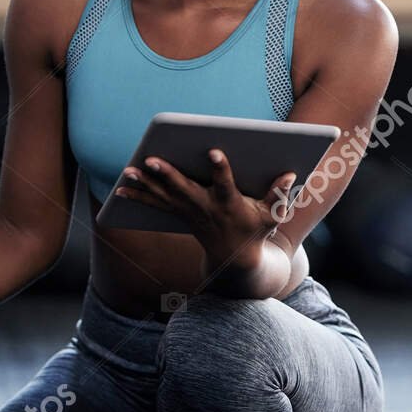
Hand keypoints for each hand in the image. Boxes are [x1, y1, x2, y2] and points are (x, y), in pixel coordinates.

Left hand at [114, 149, 296, 264]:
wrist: (233, 260)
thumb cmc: (254, 231)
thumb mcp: (271, 216)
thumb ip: (279, 195)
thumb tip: (290, 174)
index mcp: (230, 205)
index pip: (225, 184)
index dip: (220, 169)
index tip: (215, 151)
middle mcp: (206, 209)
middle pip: (184, 190)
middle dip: (168, 175)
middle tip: (152, 160)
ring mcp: (190, 213)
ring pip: (164, 197)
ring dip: (145, 184)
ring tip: (129, 170)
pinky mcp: (179, 215)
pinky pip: (156, 205)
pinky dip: (138, 196)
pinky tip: (121, 188)